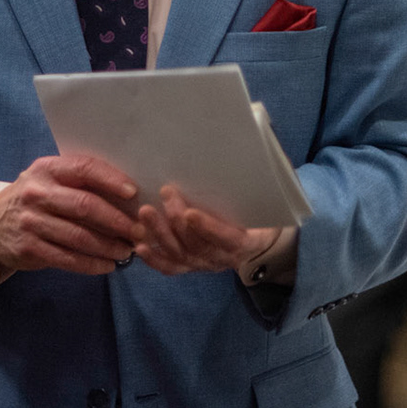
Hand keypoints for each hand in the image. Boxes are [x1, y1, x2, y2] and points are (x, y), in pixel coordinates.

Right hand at [0, 154, 138, 274]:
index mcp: (47, 169)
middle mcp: (37, 193)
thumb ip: (79, 182)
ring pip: (78, 236)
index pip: (84, 169)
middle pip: (84, 206)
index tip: (133, 193)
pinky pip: (67, 259)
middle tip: (138, 231)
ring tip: (127, 251)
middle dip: (116, 220)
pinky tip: (107, 266)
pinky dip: (91, 264)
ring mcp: (31, 222)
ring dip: (108, 246)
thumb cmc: (37, 198)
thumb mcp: (50, 179)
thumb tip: (128, 196)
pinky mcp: (29, 248)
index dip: (110, 180)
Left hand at [131, 185, 278, 276]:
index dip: (209, 228)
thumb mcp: (267, 199)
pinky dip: (155, 259)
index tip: (190, 213)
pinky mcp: (191, 267)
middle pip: (197, 245)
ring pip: (180, 254)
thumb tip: (259, 139)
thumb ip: (260, 178)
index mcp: (246, 242)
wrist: (259, 243)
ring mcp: (205, 264)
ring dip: (160, 234)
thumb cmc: (260, 214)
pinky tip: (140, 246)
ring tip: (145, 213)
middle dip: (177, 221)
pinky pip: (171, 268)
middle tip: (166, 193)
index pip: (228, 238)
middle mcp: (224, 258)